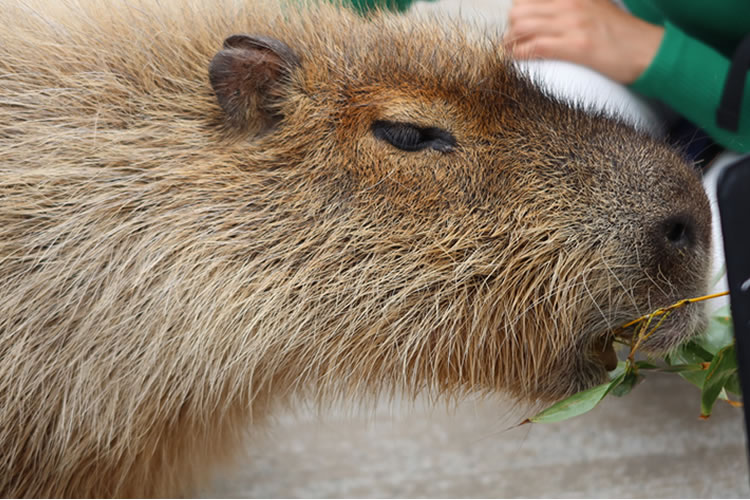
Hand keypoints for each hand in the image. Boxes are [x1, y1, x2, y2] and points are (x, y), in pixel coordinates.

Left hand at [503, 0, 664, 83]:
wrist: (647, 51)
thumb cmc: (620, 34)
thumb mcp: (593, 7)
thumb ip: (568, 6)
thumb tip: (544, 13)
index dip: (519, 10)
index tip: (519, 24)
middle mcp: (571, 3)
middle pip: (519, 10)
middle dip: (511, 28)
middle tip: (514, 40)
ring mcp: (573, 23)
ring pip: (521, 27)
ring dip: (511, 43)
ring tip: (514, 52)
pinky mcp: (576, 46)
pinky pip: (534, 47)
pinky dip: (520, 54)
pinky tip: (520, 59)